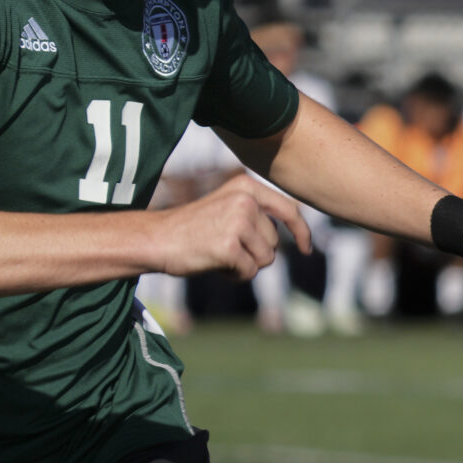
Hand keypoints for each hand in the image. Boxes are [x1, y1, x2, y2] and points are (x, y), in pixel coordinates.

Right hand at [153, 172, 309, 276]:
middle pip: (274, 242)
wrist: (155, 239)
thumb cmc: (193, 228)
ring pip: (266, 259)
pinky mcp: (229, 246)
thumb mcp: (228, 209)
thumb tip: (297, 234)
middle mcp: (245, 201)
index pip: (289, 209)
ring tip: (218, 253)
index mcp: (246, 187)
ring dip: (246, 264)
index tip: (306, 248)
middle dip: (255, 252)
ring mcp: (237, 223)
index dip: (301, 231)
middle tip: (223, 246)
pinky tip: (214, 263)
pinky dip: (235, 275)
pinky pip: (249, 272)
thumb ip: (257, 215)